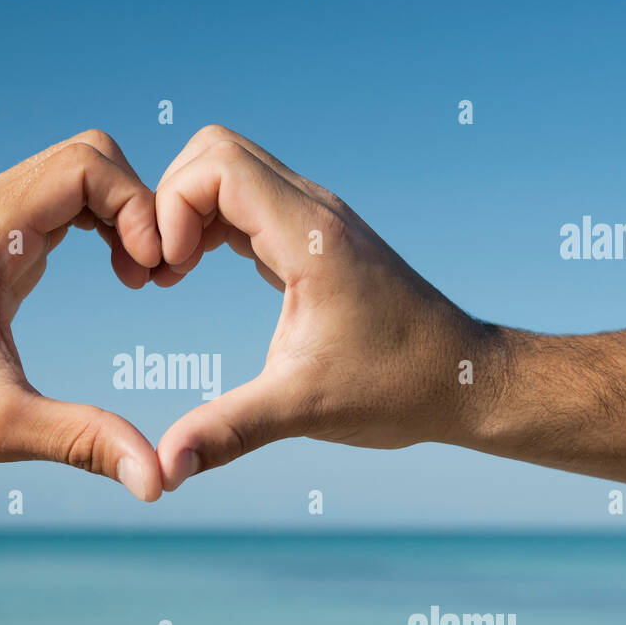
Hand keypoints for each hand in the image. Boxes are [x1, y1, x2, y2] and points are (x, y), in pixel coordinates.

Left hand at [0, 130, 164, 500]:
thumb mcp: (0, 429)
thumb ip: (82, 442)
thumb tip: (157, 480)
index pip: (87, 166)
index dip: (137, 208)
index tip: (153, 273)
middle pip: (89, 156)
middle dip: (138, 205)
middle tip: (155, 274)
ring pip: (78, 174)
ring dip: (122, 214)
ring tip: (140, 277)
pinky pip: (62, 201)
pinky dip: (102, 224)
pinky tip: (118, 276)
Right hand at [151, 125, 497, 490]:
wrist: (464, 380)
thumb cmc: (397, 388)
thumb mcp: (302, 410)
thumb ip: (226, 433)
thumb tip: (162, 472)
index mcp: (312, 236)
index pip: (218, 167)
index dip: (173, 208)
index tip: (169, 272)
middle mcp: (315, 212)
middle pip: (216, 152)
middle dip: (170, 201)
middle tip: (161, 270)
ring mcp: (316, 220)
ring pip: (230, 171)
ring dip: (187, 211)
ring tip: (171, 275)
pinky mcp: (314, 238)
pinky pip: (246, 201)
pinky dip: (208, 223)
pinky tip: (195, 273)